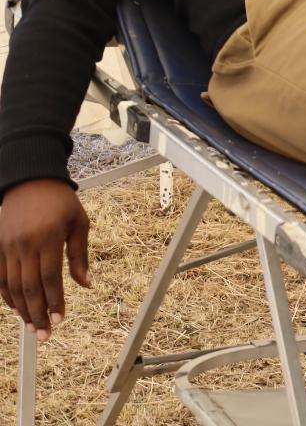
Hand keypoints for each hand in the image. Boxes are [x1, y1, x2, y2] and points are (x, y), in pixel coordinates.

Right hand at [0, 179, 90, 340]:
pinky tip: (16, 309)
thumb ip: (79, 255)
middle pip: (29, 287)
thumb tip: (87, 285)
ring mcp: (7, 246)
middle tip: (46, 334)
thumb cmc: (61, 202)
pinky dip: (6, 296)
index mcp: (48, 237)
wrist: (30, 181)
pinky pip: (0, 277)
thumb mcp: (79, 222)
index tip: (60, 320)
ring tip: (33, 327)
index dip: (54, 301)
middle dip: (38, 313)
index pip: (50, 278)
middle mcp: (25, 244)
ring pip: (12, 285)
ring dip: (22, 309)